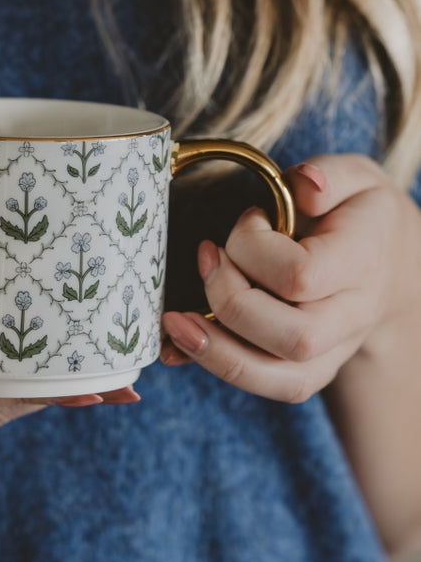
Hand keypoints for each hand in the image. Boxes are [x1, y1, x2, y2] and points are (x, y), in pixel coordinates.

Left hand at [159, 154, 420, 401]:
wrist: (388, 263)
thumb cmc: (357, 215)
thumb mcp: (354, 178)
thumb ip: (329, 175)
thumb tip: (304, 185)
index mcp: (363, 264)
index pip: (300, 276)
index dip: (254, 248)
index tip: (249, 220)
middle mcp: (352, 317)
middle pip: (293, 337)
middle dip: (230, 301)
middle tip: (208, 259)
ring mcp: (333, 351)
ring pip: (280, 377)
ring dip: (215, 350)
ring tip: (173, 320)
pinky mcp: (308, 370)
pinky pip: (267, 386)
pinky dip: (216, 368)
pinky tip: (177, 345)